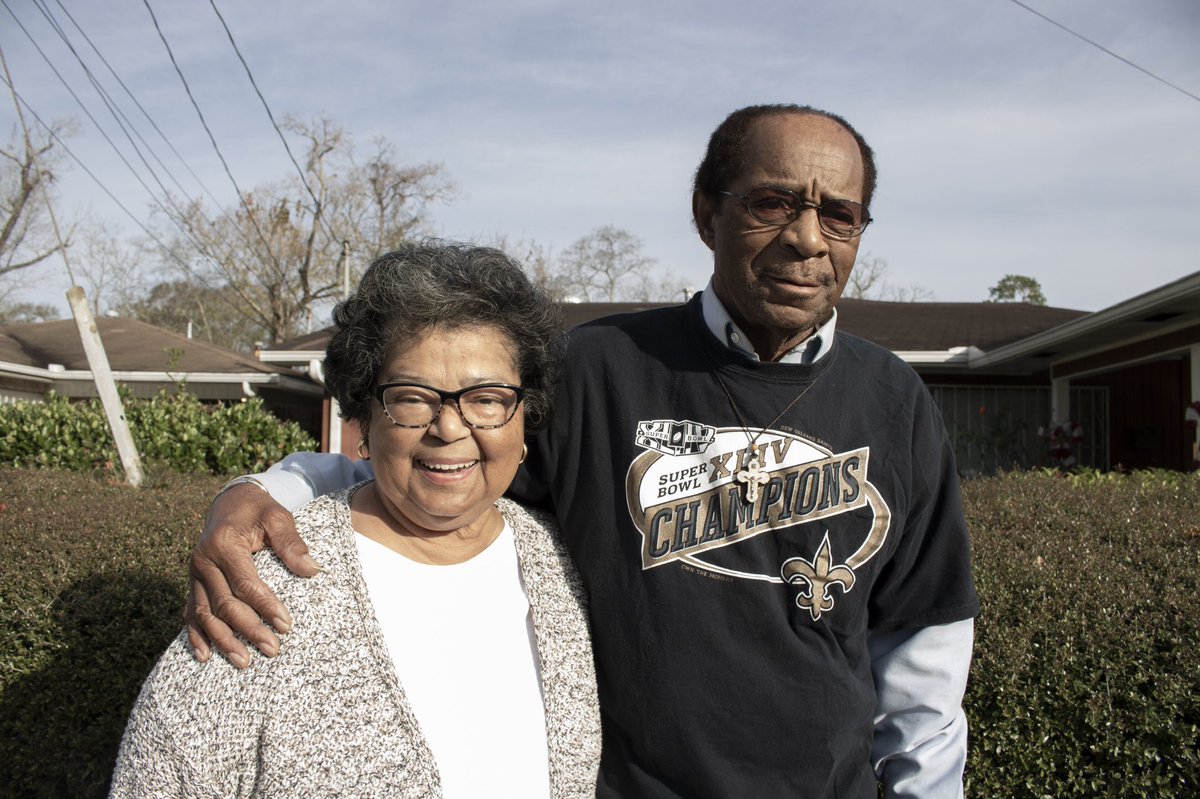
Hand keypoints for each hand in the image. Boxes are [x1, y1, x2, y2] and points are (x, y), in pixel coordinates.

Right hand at [185, 482, 320, 667]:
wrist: (232, 501)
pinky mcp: (193, 582)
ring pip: (204, 614)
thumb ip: (292, 542)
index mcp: (224, 544)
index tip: (286, 626)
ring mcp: (194, 573)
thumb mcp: (279, 517)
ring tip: (243, 662)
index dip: (265, 606)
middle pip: (224, 604)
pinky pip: (190, 612)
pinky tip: (205, 656)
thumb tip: (311, 570)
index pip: (245, 583)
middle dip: (248, 629)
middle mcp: (203, 560)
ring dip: (223, 640)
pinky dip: (196, 635)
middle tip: (272, 650)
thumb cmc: (260, 510)